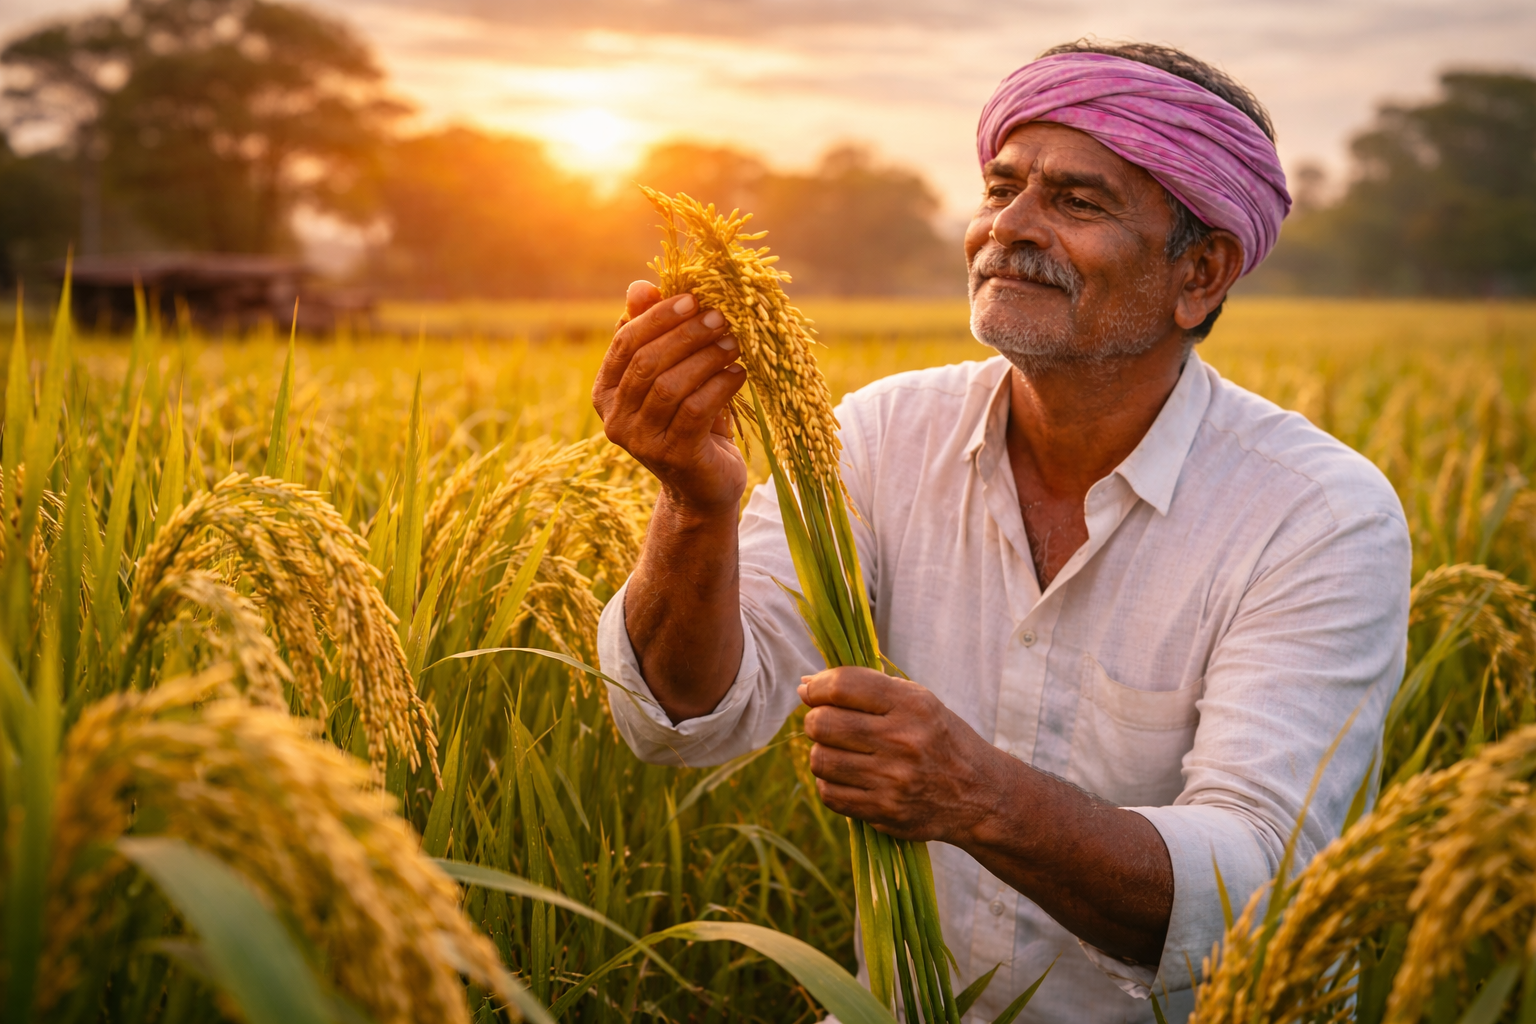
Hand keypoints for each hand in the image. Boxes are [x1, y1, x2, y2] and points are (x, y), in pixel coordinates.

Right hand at [593, 281, 748, 515]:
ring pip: (670, 386)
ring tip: (733, 344)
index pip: (625, 343)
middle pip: (647, 362)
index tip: (693, 298)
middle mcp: (615, 419)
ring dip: (706, 358)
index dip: (658, 316)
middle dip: (686, 334)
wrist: (704, 486)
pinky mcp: (672, 457)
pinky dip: (719, 387)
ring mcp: (640, 442)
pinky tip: (738, 374)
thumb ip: (654, 331)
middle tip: (720, 318)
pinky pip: (695, 411)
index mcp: (605, 392)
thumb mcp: (670, 374)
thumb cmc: (688, 420)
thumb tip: (639, 285)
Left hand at [799, 667, 1014, 843]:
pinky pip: (830, 794)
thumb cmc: (939, 739)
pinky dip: (830, 783)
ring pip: (820, 761)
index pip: (842, 686)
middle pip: (823, 724)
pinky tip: (847, 777)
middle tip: (825, 723)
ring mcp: (894, 780)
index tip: (812, 691)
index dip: (816, 686)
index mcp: (912, 705)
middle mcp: (903, 741)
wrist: (979, 794)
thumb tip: (804, 684)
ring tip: (839, 751)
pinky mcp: (886, 812)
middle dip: (815, 720)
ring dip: (822, 753)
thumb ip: (864, 688)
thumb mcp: (918, 701)